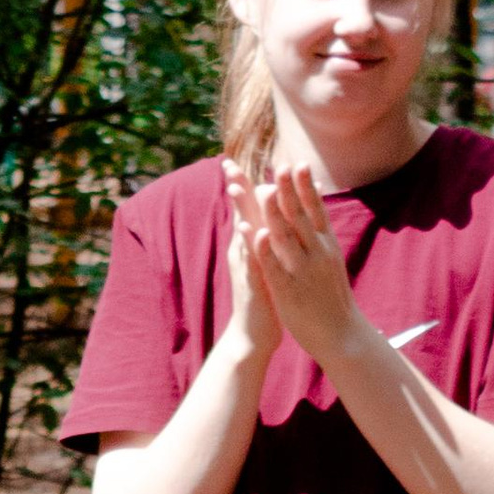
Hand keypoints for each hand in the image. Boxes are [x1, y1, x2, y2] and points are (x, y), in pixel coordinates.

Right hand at [217, 162, 281, 362]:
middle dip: (234, 188)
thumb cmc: (266, 295)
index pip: (248, 207)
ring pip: (244, 232)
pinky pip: (252, 261)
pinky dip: (252, 245)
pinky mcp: (253, 283)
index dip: (241, 183)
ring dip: (241, 210)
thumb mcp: (266, 261)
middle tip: (226, 163)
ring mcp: (246, 266)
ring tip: (237, 187)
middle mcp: (244, 251)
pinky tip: (251, 230)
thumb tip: (267, 214)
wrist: (255, 334)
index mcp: (250, 243)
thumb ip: (266, 237)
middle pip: (240, 213)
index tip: (231, 159)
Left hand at [236, 160, 362, 370]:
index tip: (297, 163)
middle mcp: (317, 253)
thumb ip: (322, 236)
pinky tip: (257, 231)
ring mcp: (302, 271)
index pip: (316, 209)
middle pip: (301, 216)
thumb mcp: (331, 261)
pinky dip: (265, 247)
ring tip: (263, 189)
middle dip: (290, 190)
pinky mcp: (288, 290)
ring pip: (286, 236)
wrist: (342, 334)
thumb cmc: (332, 297)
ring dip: (275, 211)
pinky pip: (274, 265)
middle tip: (281, 164)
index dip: (306, 186)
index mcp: (327, 245)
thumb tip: (320, 214)